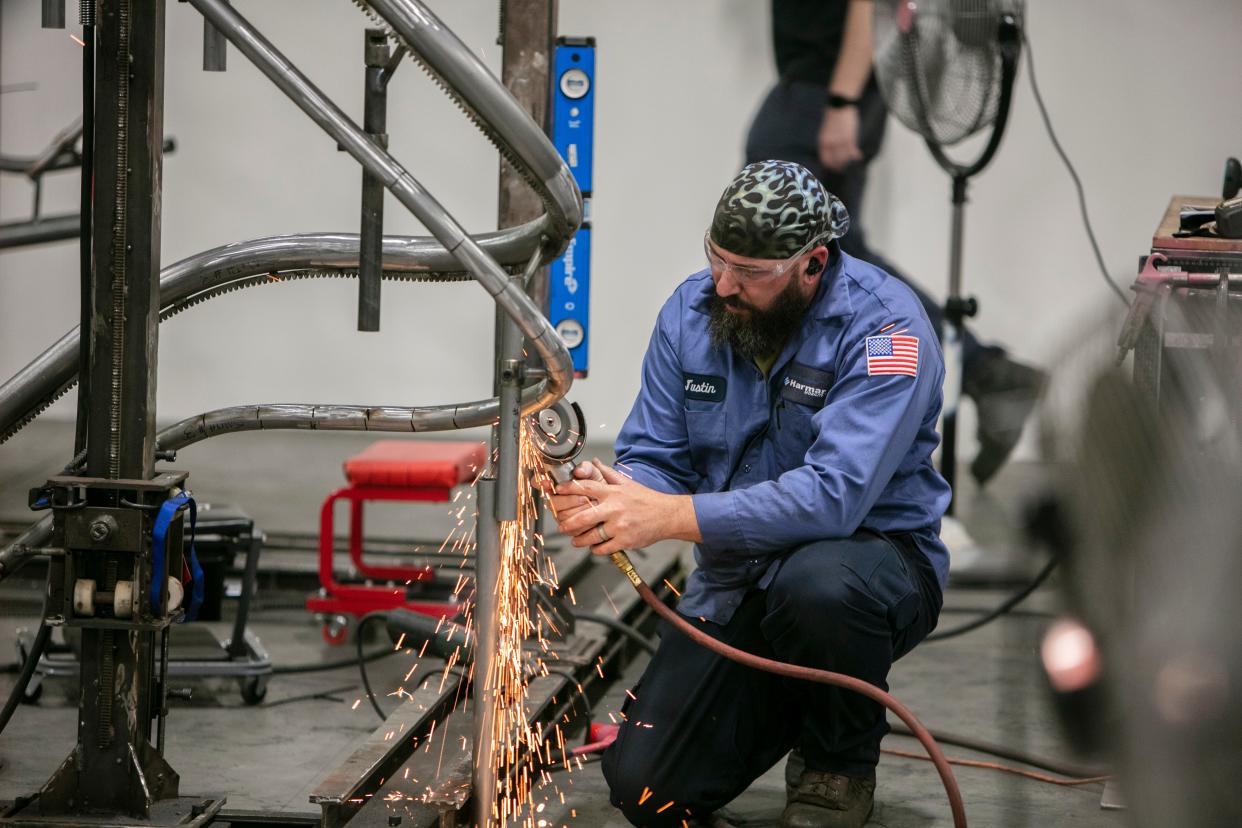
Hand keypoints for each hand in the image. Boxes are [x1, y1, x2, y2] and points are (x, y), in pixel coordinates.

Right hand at [543, 461, 603, 523]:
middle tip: (584, 497)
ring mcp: (562, 515)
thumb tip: (578, 470)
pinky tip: (593, 517)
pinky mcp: (569, 529)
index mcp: (559, 485)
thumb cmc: (601, 488)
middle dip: (569, 500)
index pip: (541, 483)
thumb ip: (586, 468)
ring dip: (578, 510)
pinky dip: (583, 523)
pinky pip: (570, 528)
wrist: (613, 505)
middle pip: (552, 502)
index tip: (548, 482)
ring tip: (592, 505)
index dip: (542, 483)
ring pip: (561, 515)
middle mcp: (557, 500)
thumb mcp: (595, 474)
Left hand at [552, 460, 700, 555]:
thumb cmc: (646, 499)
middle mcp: (614, 508)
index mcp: (612, 492)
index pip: (585, 488)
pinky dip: (596, 549)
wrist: (667, 515)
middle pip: (583, 517)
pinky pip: (603, 548)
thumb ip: (608, 474)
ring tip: (575, 541)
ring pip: (591, 536)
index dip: (568, 489)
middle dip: (568, 524)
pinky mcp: (625, 541)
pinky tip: (594, 547)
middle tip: (561, 526)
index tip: (557, 491)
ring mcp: (619, 526)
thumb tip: (594, 462)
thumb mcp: (627, 483)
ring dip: (580, 540)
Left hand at [818, 105, 861, 172]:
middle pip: (835, 161)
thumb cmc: (833, 117)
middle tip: (845, 167)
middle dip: (840, 165)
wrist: (839, 106)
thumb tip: (831, 150)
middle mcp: (831, 144)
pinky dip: (855, 155)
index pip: (826, 159)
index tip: (835, 167)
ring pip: (844, 158)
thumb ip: (828, 142)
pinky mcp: (849, 138)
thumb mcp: (827, 131)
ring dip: (849, 161)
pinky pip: (852, 151)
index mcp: (823, 142)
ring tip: (852, 160)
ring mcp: (840, 142)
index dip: (830, 165)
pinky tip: (858, 156)